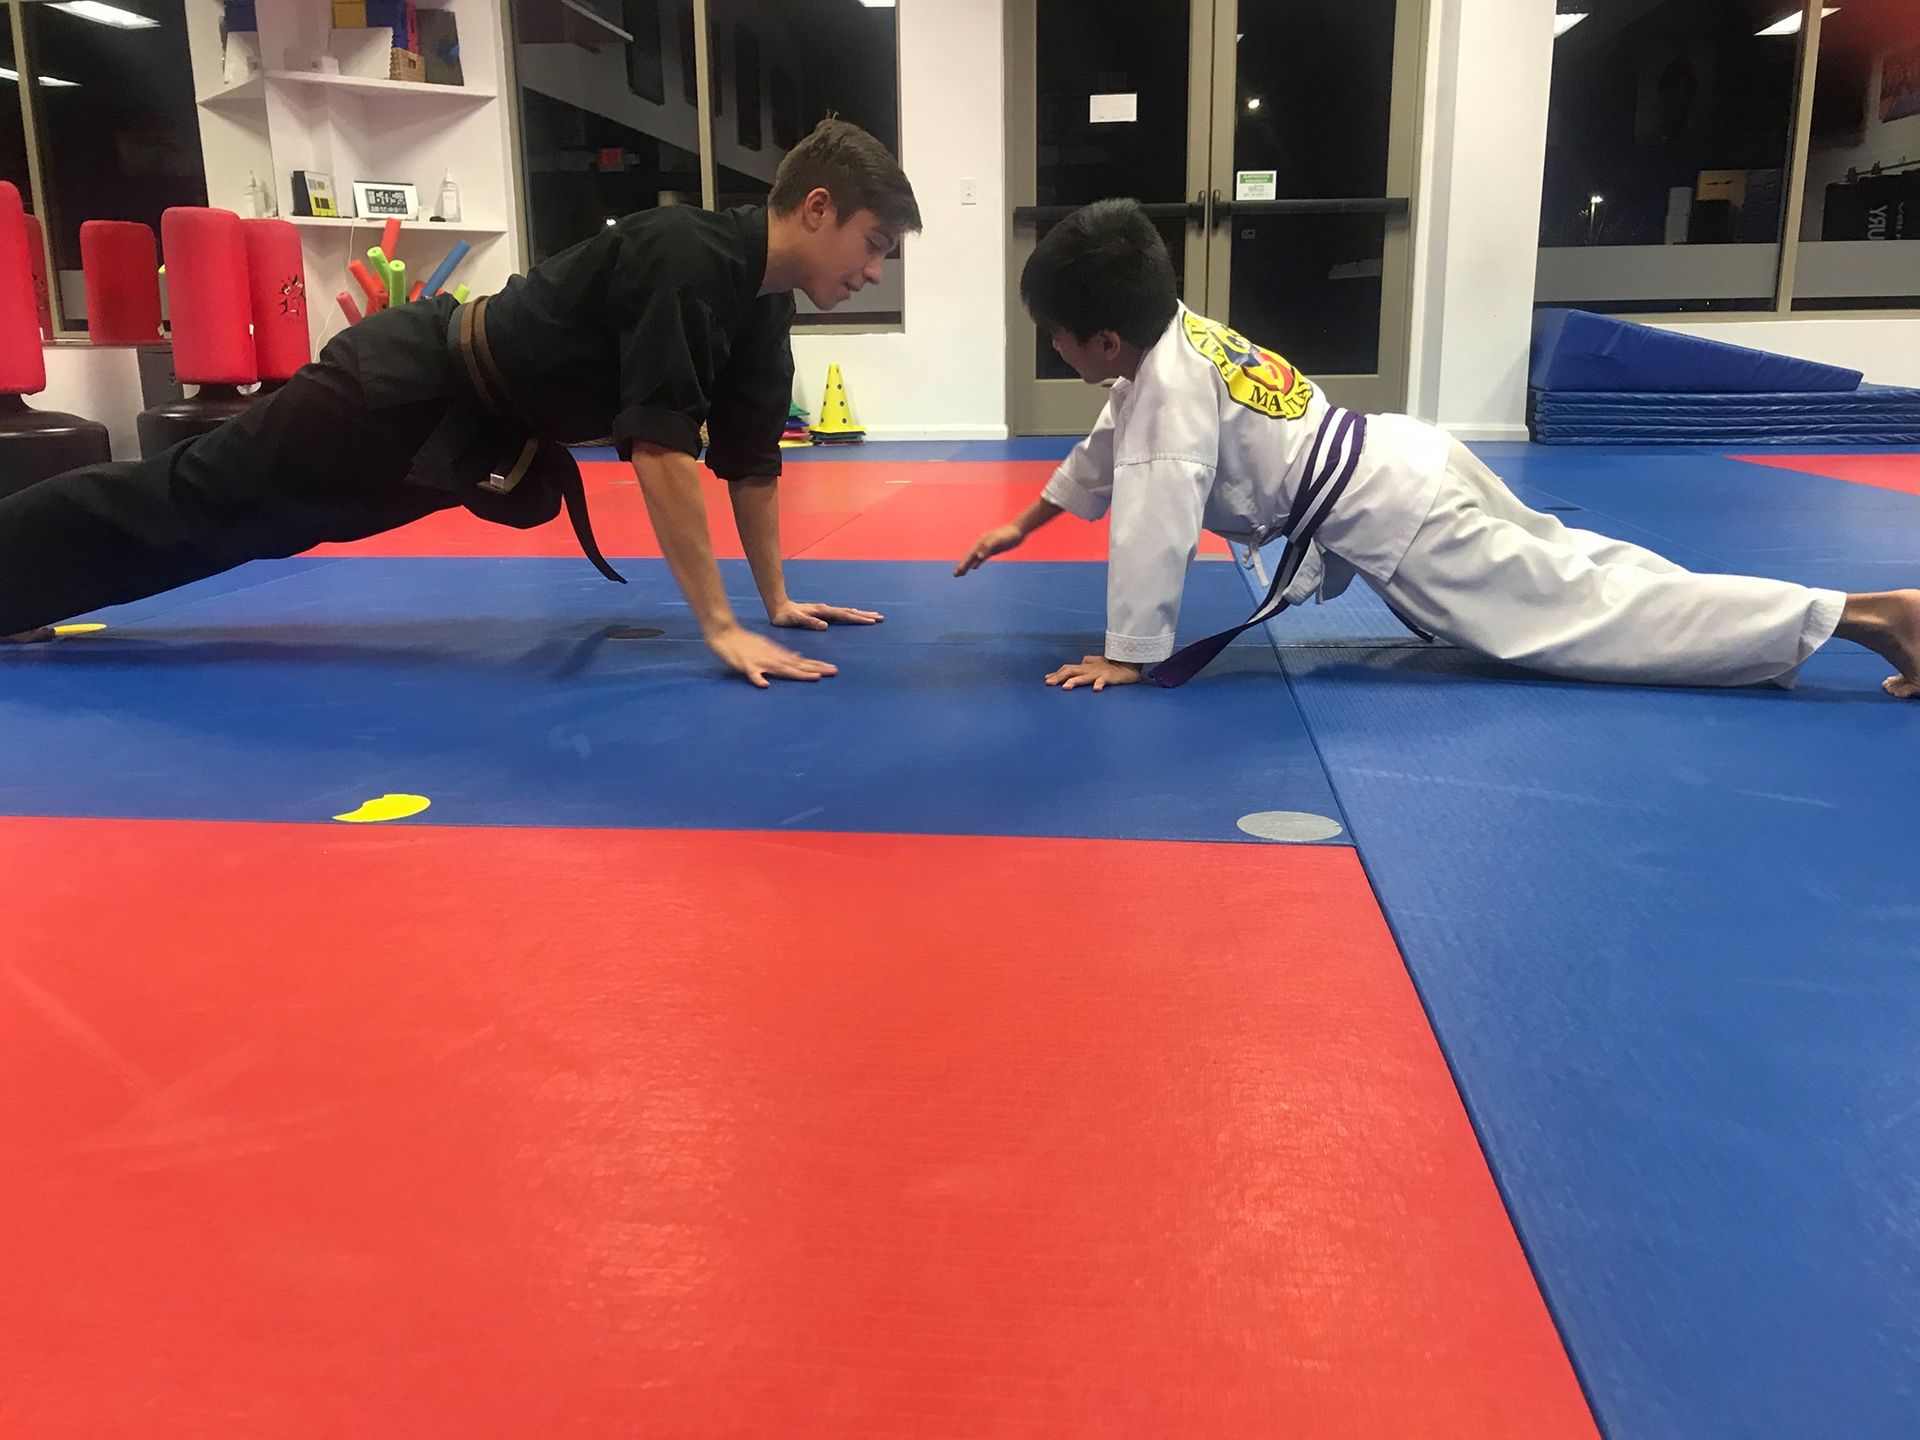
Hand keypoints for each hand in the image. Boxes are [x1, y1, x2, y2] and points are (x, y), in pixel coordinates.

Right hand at [706, 624, 838, 687]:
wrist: (725, 633)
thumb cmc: (747, 643)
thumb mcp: (769, 647)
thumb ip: (784, 654)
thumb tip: (799, 657)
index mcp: (778, 655)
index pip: (801, 662)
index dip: (817, 666)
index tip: (833, 670)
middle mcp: (773, 658)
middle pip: (797, 665)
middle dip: (815, 669)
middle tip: (834, 672)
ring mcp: (760, 662)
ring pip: (781, 669)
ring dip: (797, 673)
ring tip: (814, 678)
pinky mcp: (745, 665)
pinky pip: (752, 674)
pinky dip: (758, 679)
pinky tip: (765, 685)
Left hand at [767, 599, 884, 629]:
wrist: (779, 607)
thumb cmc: (786, 617)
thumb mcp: (796, 620)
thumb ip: (810, 623)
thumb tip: (825, 625)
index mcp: (822, 612)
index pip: (844, 615)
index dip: (858, 619)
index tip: (871, 622)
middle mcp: (826, 609)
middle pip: (849, 612)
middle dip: (865, 615)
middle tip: (880, 617)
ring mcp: (825, 610)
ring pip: (847, 611)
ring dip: (860, 614)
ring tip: (873, 616)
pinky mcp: (823, 613)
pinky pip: (841, 613)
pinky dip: (851, 614)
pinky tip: (854, 615)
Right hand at [955, 524, 1026, 575]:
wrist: (1018, 531)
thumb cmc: (1009, 535)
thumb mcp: (999, 540)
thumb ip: (988, 547)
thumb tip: (978, 556)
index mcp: (981, 542)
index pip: (970, 554)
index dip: (964, 562)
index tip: (958, 571)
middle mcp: (982, 544)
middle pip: (969, 556)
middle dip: (962, 565)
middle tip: (955, 575)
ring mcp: (986, 547)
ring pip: (974, 558)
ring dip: (967, 565)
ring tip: (960, 573)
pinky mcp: (992, 550)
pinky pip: (982, 558)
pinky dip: (976, 563)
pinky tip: (974, 568)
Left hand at [1045, 655, 1143, 691]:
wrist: (1129, 663)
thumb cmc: (1112, 665)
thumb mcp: (1097, 663)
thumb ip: (1088, 662)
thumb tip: (1079, 661)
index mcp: (1086, 667)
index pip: (1068, 668)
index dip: (1057, 673)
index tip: (1047, 679)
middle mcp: (1089, 669)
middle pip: (1071, 671)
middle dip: (1059, 677)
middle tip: (1049, 684)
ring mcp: (1099, 673)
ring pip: (1084, 677)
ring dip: (1074, 681)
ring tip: (1065, 687)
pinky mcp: (1109, 676)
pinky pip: (1104, 680)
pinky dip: (1099, 684)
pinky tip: (1096, 689)